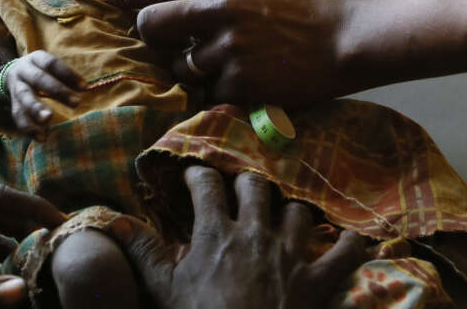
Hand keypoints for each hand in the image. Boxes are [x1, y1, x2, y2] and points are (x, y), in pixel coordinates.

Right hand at [0, 51, 83, 132]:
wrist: (9, 76)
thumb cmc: (39, 71)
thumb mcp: (48, 66)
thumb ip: (64, 76)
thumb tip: (85, 88)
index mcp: (36, 59)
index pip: (52, 64)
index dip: (68, 74)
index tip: (85, 87)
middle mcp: (23, 72)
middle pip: (39, 79)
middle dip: (57, 91)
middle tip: (76, 103)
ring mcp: (16, 88)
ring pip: (24, 99)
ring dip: (36, 109)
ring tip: (49, 119)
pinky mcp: (12, 105)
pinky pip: (18, 117)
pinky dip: (29, 129)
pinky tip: (41, 138)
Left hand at [90, 0, 355, 105]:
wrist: (343, 41)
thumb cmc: (299, 13)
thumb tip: (172, 3)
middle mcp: (217, 12)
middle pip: (152, 26)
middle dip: (152, 38)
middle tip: (169, 47)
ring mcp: (226, 49)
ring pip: (182, 67)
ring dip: (199, 71)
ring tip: (236, 64)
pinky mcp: (238, 83)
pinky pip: (209, 93)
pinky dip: (223, 92)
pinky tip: (251, 81)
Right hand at [109, 167, 372, 308]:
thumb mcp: (164, 291)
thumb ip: (143, 251)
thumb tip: (115, 220)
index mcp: (215, 234)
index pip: (206, 185)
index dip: (198, 174)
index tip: (192, 174)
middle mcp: (255, 233)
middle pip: (256, 187)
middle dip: (247, 181)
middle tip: (241, 187)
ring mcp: (291, 255)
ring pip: (298, 211)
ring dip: (291, 211)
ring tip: (285, 215)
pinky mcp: (319, 280)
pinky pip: (345, 251)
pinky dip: (351, 242)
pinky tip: (352, 236)